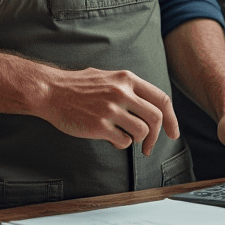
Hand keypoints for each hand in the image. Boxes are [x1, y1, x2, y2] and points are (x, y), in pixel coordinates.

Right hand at [38, 66, 178, 154]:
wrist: (51, 91)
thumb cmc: (78, 86)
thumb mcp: (108, 77)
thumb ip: (129, 88)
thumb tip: (149, 105)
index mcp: (127, 79)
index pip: (161, 99)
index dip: (172, 119)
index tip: (173, 133)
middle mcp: (121, 92)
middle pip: (156, 118)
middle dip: (157, 136)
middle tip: (149, 147)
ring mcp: (111, 109)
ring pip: (141, 132)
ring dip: (138, 140)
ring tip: (126, 138)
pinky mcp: (99, 125)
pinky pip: (123, 141)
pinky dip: (121, 143)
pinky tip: (111, 138)